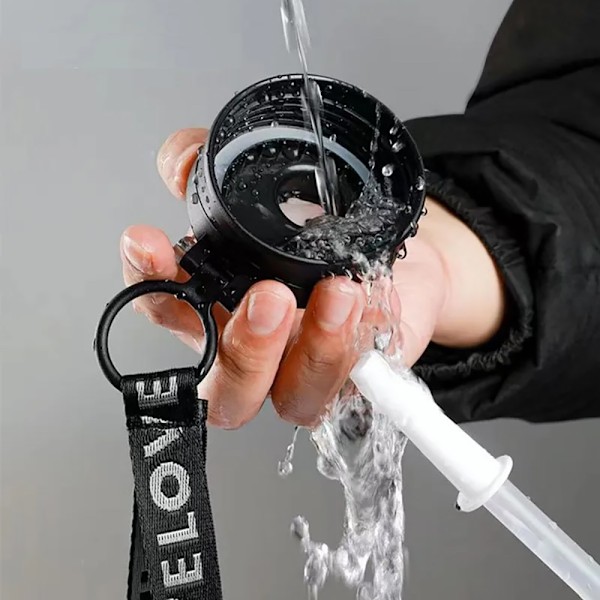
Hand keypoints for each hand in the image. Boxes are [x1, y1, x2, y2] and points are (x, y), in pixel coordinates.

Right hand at [121, 128, 504, 428]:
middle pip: (226, 391)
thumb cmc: (321, 228)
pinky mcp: (359, 373)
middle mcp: (259, 348)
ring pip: (294, 399)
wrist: (398, 255)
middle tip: (269, 296)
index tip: (150, 240)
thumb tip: (183, 162)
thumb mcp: (261, 183)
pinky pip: (357, 380)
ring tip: (338, 292)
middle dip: (244, 351)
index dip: (149, 281)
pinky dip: (363, 343)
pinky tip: (371, 303)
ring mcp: (307, 367)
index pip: (166, 307)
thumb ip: (209, 166)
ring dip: (315, 349)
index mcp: (220, 306)